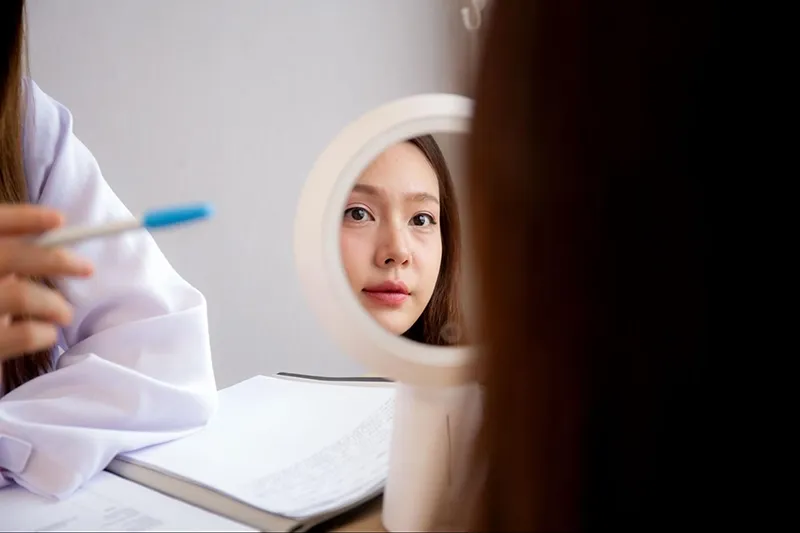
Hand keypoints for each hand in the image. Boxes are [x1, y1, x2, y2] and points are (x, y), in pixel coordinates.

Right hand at [0, 205, 93, 361]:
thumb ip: (13, 259)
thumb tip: (55, 240)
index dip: (24, 218)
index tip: (59, 219)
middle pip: (11, 257)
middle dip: (56, 260)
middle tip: (87, 269)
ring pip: (22, 295)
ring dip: (56, 304)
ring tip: (65, 314)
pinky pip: (26, 334)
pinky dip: (46, 333)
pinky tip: (47, 334)